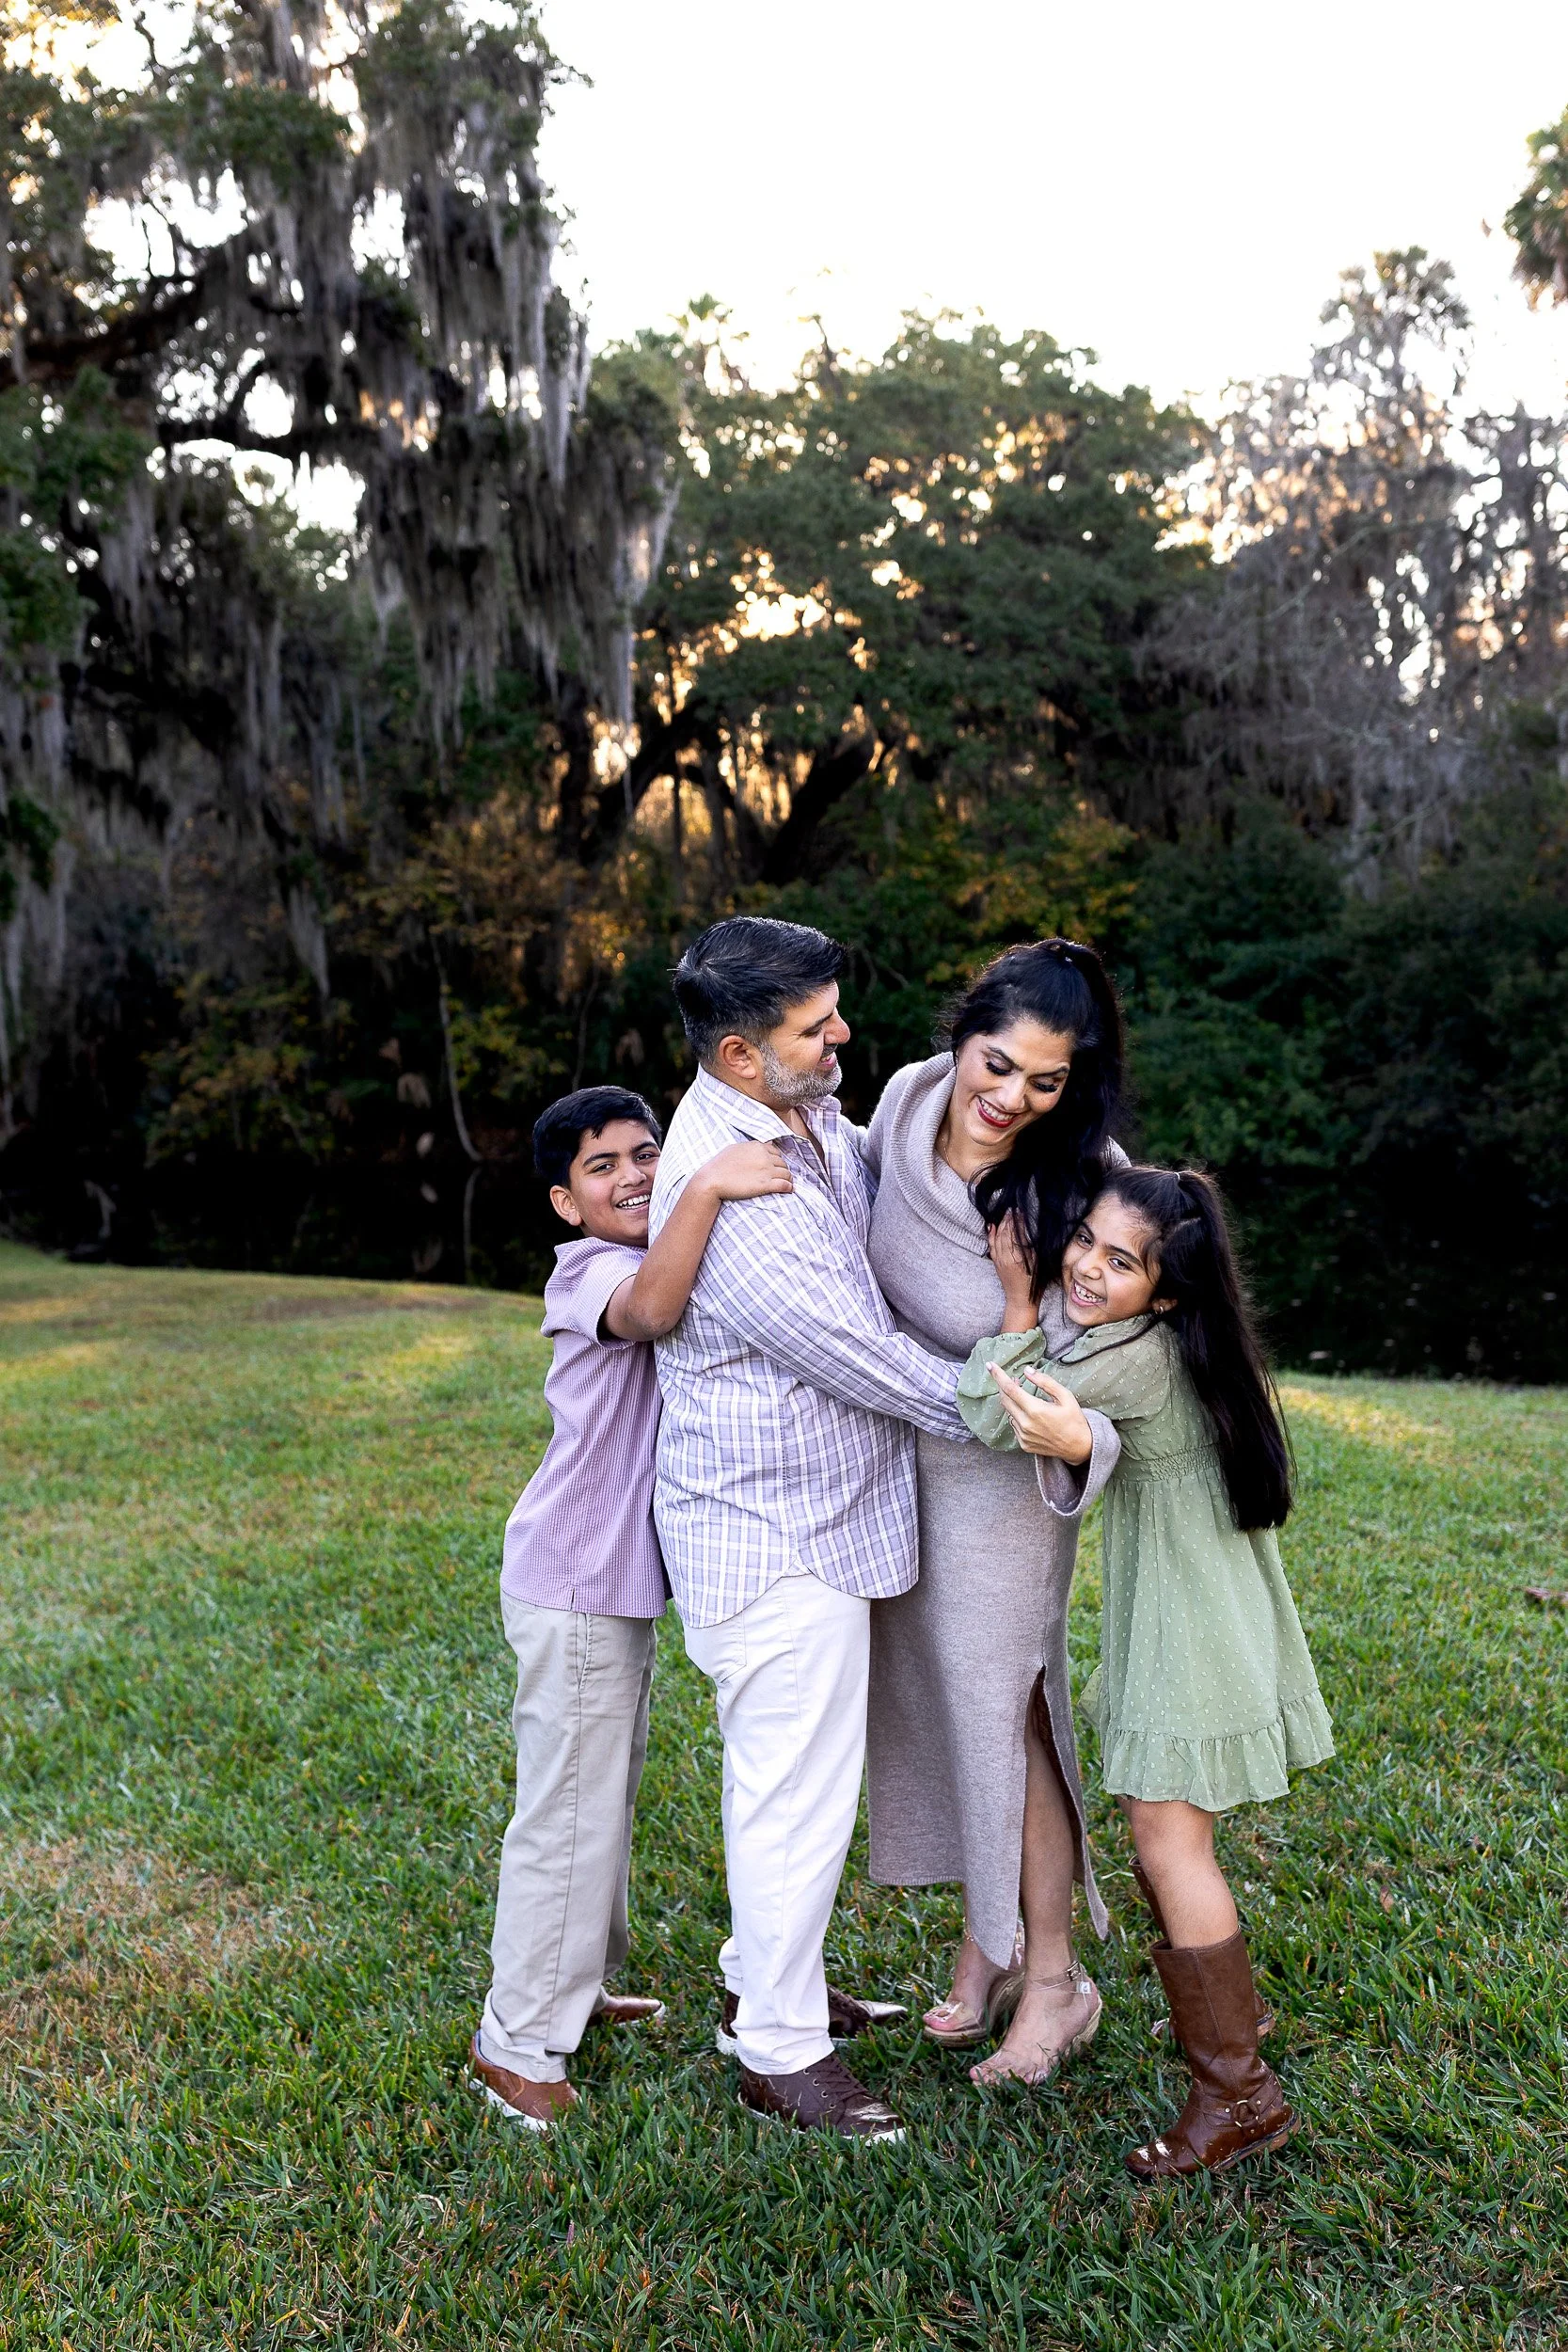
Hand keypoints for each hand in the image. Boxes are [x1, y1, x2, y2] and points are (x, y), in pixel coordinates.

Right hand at [698, 1139, 793, 1201]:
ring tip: (786, 1183)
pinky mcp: (766, 1184)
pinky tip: (789, 1189)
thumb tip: (763, 1144)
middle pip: (782, 1163)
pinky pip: (785, 1185)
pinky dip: (789, 1187)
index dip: (776, 1160)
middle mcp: (764, 1156)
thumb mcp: (735, 1148)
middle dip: (782, 1170)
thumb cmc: (720, 1165)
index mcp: (757, 1147)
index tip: (774, 1166)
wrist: (712, 1180)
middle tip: (780, 1176)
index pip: (775, 1152)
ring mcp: (766, 1170)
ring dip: (787, 1179)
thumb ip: (750, 1147)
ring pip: (786, 1174)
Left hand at [986, 1213, 1036, 1328]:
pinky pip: (991, 1245)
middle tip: (1012, 1208)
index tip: (1020, 1210)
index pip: (1015, 1233)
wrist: (1020, 1300)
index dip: (1017, 1220)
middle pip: (1004, 1233)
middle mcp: (1005, 1258)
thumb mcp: (1038, 1265)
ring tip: (1005, 1213)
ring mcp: (999, 1260)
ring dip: (1000, 1224)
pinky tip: (992, 1226)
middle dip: (1008, 1219)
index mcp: (1017, 1258)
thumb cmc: (1034, 1284)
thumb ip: (1032, 1248)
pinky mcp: (996, 1263)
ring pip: (997, 1238)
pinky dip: (991, 1234)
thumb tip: (1029, 1232)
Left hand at [987, 1361, 1093, 1464]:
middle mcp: (1025, 1424)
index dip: (998, 1375)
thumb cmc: (1074, 1419)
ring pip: (1009, 1412)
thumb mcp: (1065, 1396)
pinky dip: (1017, 1415)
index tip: (990, 1365)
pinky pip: (1014, 1425)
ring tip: (1024, 1395)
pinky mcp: (1024, 1444)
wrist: (1079, 1447)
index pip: (1009, 1388)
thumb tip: (1027, 1370)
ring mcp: (1023, 1436)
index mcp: (1035, 1410)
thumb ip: (1045, 1382)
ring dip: (1012, 1401)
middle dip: (1005, 1387)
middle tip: (1014, 1379)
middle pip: (1005, 1400)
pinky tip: (1028, 1413)